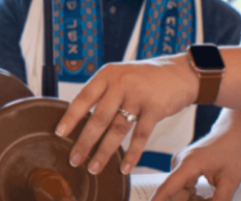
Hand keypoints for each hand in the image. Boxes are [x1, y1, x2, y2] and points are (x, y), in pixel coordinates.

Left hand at [54, 56, 197, 174]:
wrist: (181, 72)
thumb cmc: (146, 78)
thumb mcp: (121, 75)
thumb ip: (104, 92)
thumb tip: (80, 118)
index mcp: (108, 74)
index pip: (84, 97)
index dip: (71, 116)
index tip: (60, 133)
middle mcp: (121, 83)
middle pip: (99, 118)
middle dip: (84, 142)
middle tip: (74, 159)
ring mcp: (139, 96)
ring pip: (117, 129)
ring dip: (104, 152)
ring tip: (94, 167)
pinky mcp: (156, 108)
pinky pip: (140, 136)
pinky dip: (132, 154)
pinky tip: (124, 167)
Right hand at [152, 112, 240, 200]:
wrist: (235, 131)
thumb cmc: (235, 150)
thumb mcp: (231, 180)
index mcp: (188, 164)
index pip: (167, 188)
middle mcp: (179, 163)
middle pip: (175, 194)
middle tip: (209, 199)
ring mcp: (181, 164)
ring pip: (180, 193)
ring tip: (212, 198)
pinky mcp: (184, 167)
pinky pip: (184, 188)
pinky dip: (194, 197)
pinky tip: (208, 198)